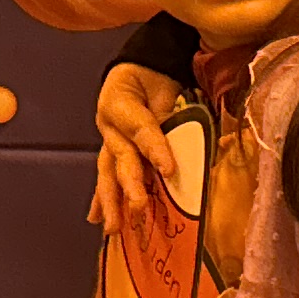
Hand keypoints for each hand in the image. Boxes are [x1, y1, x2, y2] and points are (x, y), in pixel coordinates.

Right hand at [88, 64, 190, 245]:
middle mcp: (113, 128)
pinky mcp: (112, 154)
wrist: (139, 70)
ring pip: (109, 173)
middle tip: (138, 208)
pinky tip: (96, 220)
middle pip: (122, 159)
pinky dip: (100, 199)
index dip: (155, 149)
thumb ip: (176, 115)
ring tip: (114, 227)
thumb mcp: (164, 88)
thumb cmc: (154, 81)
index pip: (142, 129)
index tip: (168, 170)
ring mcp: (110, 143)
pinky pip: (105, 177)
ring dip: (111, 201)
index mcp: (123, 106)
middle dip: (130, 185)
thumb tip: (202, 142)